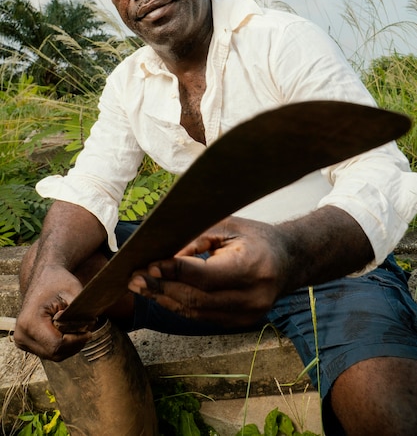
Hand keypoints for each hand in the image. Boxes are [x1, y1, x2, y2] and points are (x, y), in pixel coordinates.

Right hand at [14, 265, 95, 360]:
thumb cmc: (59, 282)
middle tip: (86, 330)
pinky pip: (48, 351)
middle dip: (73, 344)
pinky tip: (68, 331)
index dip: (76, 341)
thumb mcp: (73, 292)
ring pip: (52, 355)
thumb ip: (79, 313)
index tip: (89, 332)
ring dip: (68, 346)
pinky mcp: (25, 342)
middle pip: (54, 353)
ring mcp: (22, 340)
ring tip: (78, 329)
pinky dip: (61, 345)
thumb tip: (87, 330)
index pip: (57, 345)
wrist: (43, 278)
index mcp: (30, 322)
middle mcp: (22, 334)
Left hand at [128, 216, 284, 327]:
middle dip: (162, 288)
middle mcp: (253, 297)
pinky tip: (161, 294)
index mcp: (254, 267)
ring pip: (196, 312)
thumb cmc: (255, 237)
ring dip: (165, 300)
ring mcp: (248, 315)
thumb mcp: (228, 226)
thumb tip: (164, 255)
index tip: (148, 265)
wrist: (287, 260)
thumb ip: (197, 239)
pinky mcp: (240, 323)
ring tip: (140, 287)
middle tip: (134, 278)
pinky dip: (179, 305)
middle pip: (197, 298)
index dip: (175, 272)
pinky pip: (202, 317)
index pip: (206, 276)